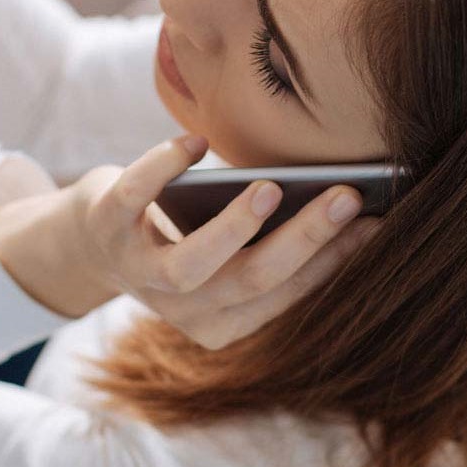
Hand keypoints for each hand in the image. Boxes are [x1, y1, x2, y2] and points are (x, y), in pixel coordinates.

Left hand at [0, 136, 381, 347]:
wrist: (87, 241)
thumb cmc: (183, 235)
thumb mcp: (231, 248)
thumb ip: (276, 238)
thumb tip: (351, 204)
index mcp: (226, 322)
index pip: (290, 292)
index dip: (335, 257)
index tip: (379, 221)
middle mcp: (185, 310)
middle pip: (253, 280)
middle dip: (304, 240)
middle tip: (347, 198)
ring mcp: (140, 272)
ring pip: (191, 267)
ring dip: (233, 228)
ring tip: (270, 188)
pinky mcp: (106, 228)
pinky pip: (134, 200)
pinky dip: (162, 168)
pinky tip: (195, 144)